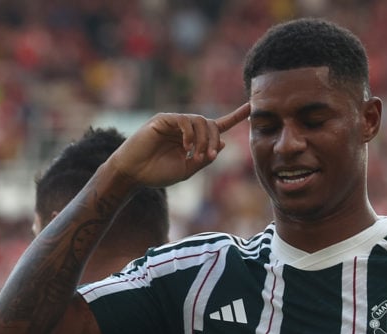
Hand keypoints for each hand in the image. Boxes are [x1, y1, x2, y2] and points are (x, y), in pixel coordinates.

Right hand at [108, 102, 251, 188]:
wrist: (135, 173)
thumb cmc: (158, 173)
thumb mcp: (187, 170)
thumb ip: (205, 158)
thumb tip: (223, 145)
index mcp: (193, 140)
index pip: (217, 125)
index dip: (235, 117)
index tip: (251, 108)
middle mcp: (185, 128)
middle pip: (211, 124)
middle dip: (215, 139)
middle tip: (209, 156)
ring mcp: (174, 122)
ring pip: (200, 121)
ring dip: (204, 139)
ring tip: (196, 155)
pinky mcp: (163, 119)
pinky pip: (184, 120)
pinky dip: (190, 135)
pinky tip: (185, 148)